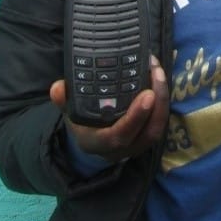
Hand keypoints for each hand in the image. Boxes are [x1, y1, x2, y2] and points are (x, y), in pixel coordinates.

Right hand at [50, 55, 169, 162]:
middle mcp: (122, 149)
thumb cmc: (82, 123)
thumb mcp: (70, 112)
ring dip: (163, 98)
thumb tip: (57, 88)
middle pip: (147, 132)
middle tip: (157, 74)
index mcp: (99, 143)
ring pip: (157, 126)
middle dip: (158, 103)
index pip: (119, 136)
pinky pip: (160, 120)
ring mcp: (137, 144)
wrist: (91, 138)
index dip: (134, 118)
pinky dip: (163, 100)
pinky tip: (159, 77)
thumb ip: (63, 100)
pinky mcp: (147, 135)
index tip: (146, 94)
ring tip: (158, 71)